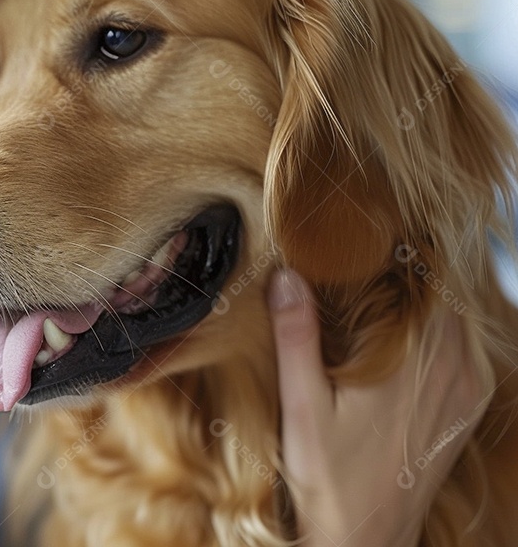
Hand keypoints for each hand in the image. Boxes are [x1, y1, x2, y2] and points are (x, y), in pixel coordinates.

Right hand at [268, 269, 488, 546]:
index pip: (425, 280)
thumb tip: (286, 276)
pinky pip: (468, 346)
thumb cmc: (328, 476)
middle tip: (363, 256)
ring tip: (380, 286)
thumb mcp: (302, 405)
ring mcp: (466, 389)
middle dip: (409, 270)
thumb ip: (297, 337)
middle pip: (443, 293)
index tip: (366, 235)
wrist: (366, 537)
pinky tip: (405, 330)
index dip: (401, 250)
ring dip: (426, 299)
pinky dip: (443, 327)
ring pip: (458, 317)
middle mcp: (450, 371)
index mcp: (411, 362)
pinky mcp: (467, 406)